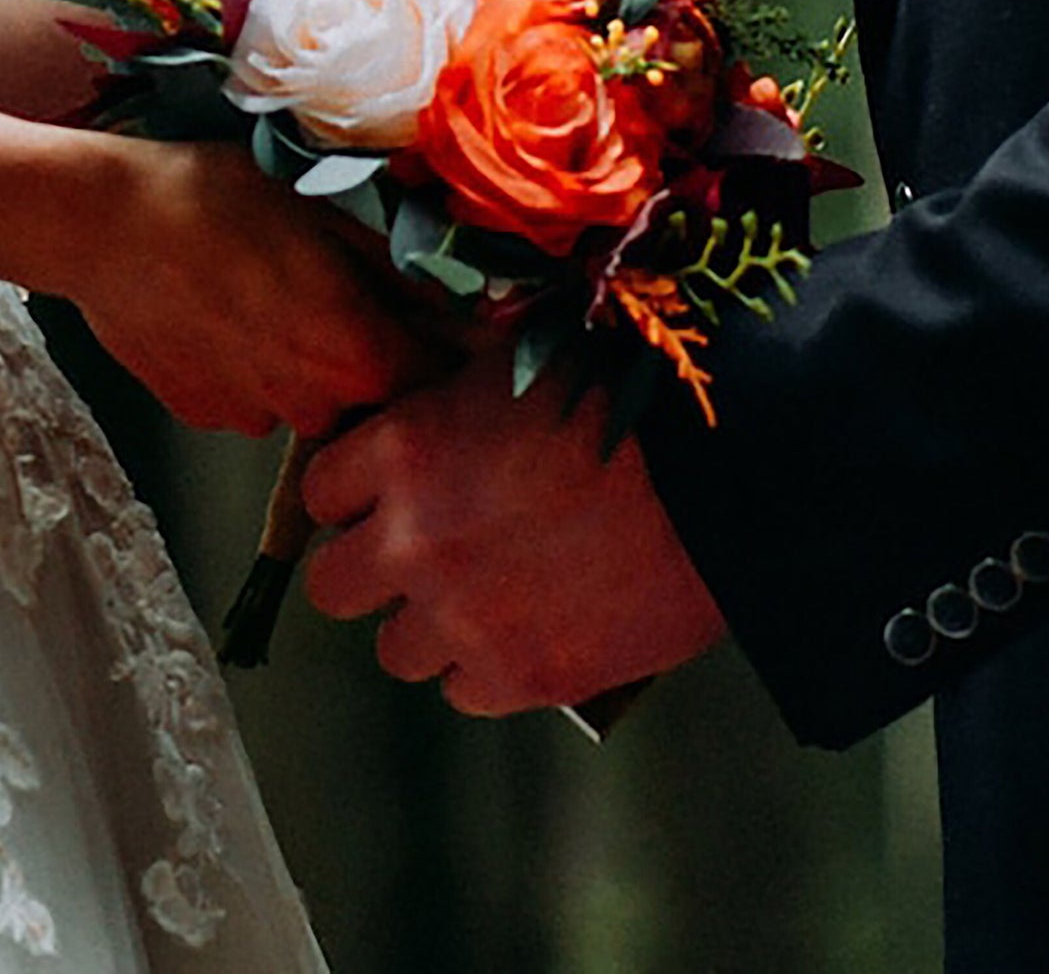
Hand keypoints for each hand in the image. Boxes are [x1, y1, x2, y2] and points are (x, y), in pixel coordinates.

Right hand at [68, 140, 433, 439]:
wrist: (102, 223)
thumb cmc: (217, 198)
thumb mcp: (326, 209)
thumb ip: (402, 266)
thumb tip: (471, 297)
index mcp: (358, 356)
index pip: (437, 377)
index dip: (446, 344)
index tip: (438, 311)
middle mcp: (312, 406)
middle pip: (372, 394)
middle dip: (370, 349)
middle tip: (340, 284)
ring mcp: (252, 419)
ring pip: (309, 397)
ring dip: (308, 359)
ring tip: (270, 290)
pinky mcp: (203, 415)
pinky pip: (254, 397)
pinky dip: (254, 365)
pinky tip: (225, 309)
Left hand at [302, 344, 723, 714]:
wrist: (729, 469)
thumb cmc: (623, 393)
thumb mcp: (511, 357)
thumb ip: (443, 379)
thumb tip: (413, 369)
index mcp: (403, 451)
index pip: (319, 492)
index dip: (350, 493)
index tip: (380, 493)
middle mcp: (414, 539)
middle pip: (332, 585)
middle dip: (369, 566)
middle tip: (419, 550)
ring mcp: (465, 615)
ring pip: (394, 650)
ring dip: (425, 624)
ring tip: (480, 593)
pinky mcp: (524, 675)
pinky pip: (462, 690)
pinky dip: (485, 667)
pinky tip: (523, 628)